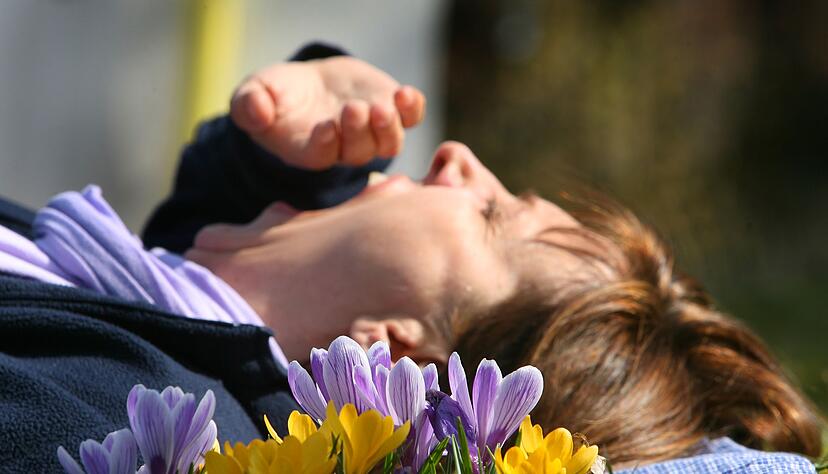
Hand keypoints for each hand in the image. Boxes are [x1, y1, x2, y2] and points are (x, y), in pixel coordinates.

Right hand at [230, 56, 425, 169]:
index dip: (325, 145)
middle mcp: (345, 149)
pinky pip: (409, 118)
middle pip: (358, 151)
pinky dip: (411, 109)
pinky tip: (405, 94)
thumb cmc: (276, 97)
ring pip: (387, 142)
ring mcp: (372, 132)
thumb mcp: (253, 96)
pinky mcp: (391, 112)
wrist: (310, 86)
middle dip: (357, 132)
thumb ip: (249, 106)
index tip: (325, 127)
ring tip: (381, 108)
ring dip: (387, 126)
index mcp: (310, 151)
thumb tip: (256, 112)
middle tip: (352, 110)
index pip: (322, 157)